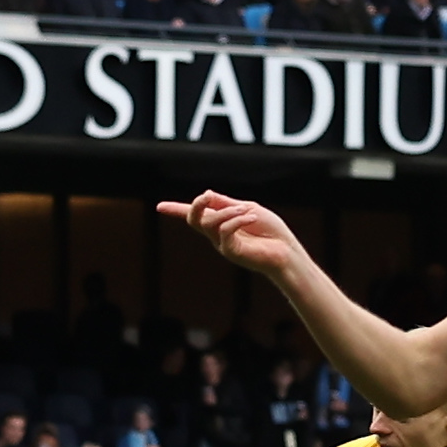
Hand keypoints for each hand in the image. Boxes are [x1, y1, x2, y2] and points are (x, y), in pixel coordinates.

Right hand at [159, 192, 315, 280]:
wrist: (287, 252)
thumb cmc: (271, 232)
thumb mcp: (247, 209)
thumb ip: (226, 204)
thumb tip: (206, 193)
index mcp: (221, 223)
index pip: (195, 215)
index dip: (176, 210)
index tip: (159, 206)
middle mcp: (218, 235)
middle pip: (193, 218)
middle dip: (196, 204)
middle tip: (207, 196)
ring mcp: (223, 245)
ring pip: (209, 223)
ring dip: (228, 211)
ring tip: (248, 210)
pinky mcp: (231, 252)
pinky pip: (224, 231)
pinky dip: (236, 220)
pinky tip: (251, 217)